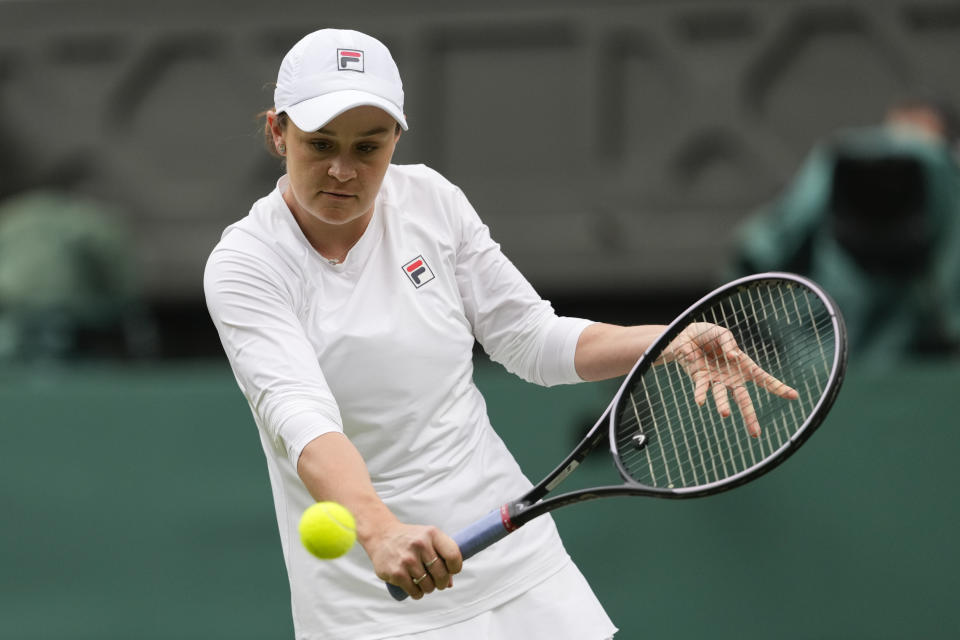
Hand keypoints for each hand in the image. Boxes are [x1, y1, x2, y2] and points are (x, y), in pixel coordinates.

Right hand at [367, 522, 462, 599]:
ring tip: (425, 583)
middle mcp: (420, 544)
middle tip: (438, 582)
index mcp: (432, 534)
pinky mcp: (397, 573)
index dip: (455, 567)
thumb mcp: (428, 539)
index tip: (451, 570)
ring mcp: (407, 559)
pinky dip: (417, 594)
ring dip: (429, 588)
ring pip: (428, 586)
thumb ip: (442, 557)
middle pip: (441, 574)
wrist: (382, 536)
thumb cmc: (411, 539)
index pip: (453, 555)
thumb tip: (449, 584)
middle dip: (442, 583)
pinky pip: (415, 592)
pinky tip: (415, 588)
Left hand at [663, 322, 798, 436]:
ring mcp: (716, 380)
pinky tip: (700, 402)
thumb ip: (729, 342)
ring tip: (725, 414)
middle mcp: (731, 378)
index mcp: (743, 367)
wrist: (685, 336)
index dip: (778, 387)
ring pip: (721, 395)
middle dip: (749, 417)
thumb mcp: (722, 333)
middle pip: (743, 399)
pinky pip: (701, 388)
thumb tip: (734, 356)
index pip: (764, 379)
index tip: (794, 396)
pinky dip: (700, 394)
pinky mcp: (700, 378)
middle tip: (756, 434)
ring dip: (723, 404)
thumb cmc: (708, 335)